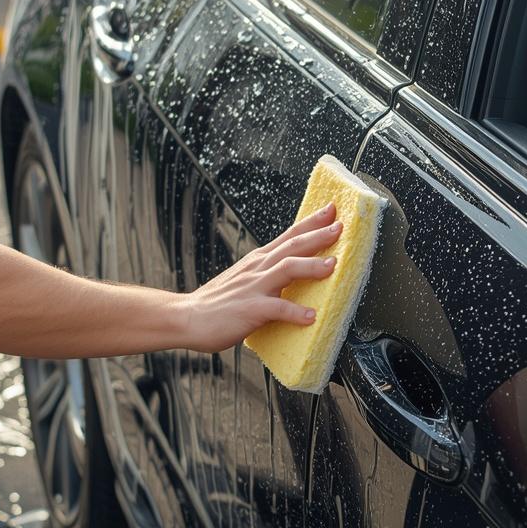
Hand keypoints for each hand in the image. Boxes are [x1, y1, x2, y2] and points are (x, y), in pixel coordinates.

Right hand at [184, 202, 342, 352]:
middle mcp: (258, 269)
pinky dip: (295, 312)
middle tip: (340, 226)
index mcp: (258, 260)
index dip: (311, 221)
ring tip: (333, 265)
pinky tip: (311, 316)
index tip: (332, 210)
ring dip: (311, 266)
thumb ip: (269, 273)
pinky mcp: (250, 310)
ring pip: (286, 269)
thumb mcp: (246, 279)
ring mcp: (254, 288)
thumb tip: (295, 270)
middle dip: (318, 234)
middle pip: (292, 246)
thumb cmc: (218, 303)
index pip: (289, 235)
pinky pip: (276, 309)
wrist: (186, 318)